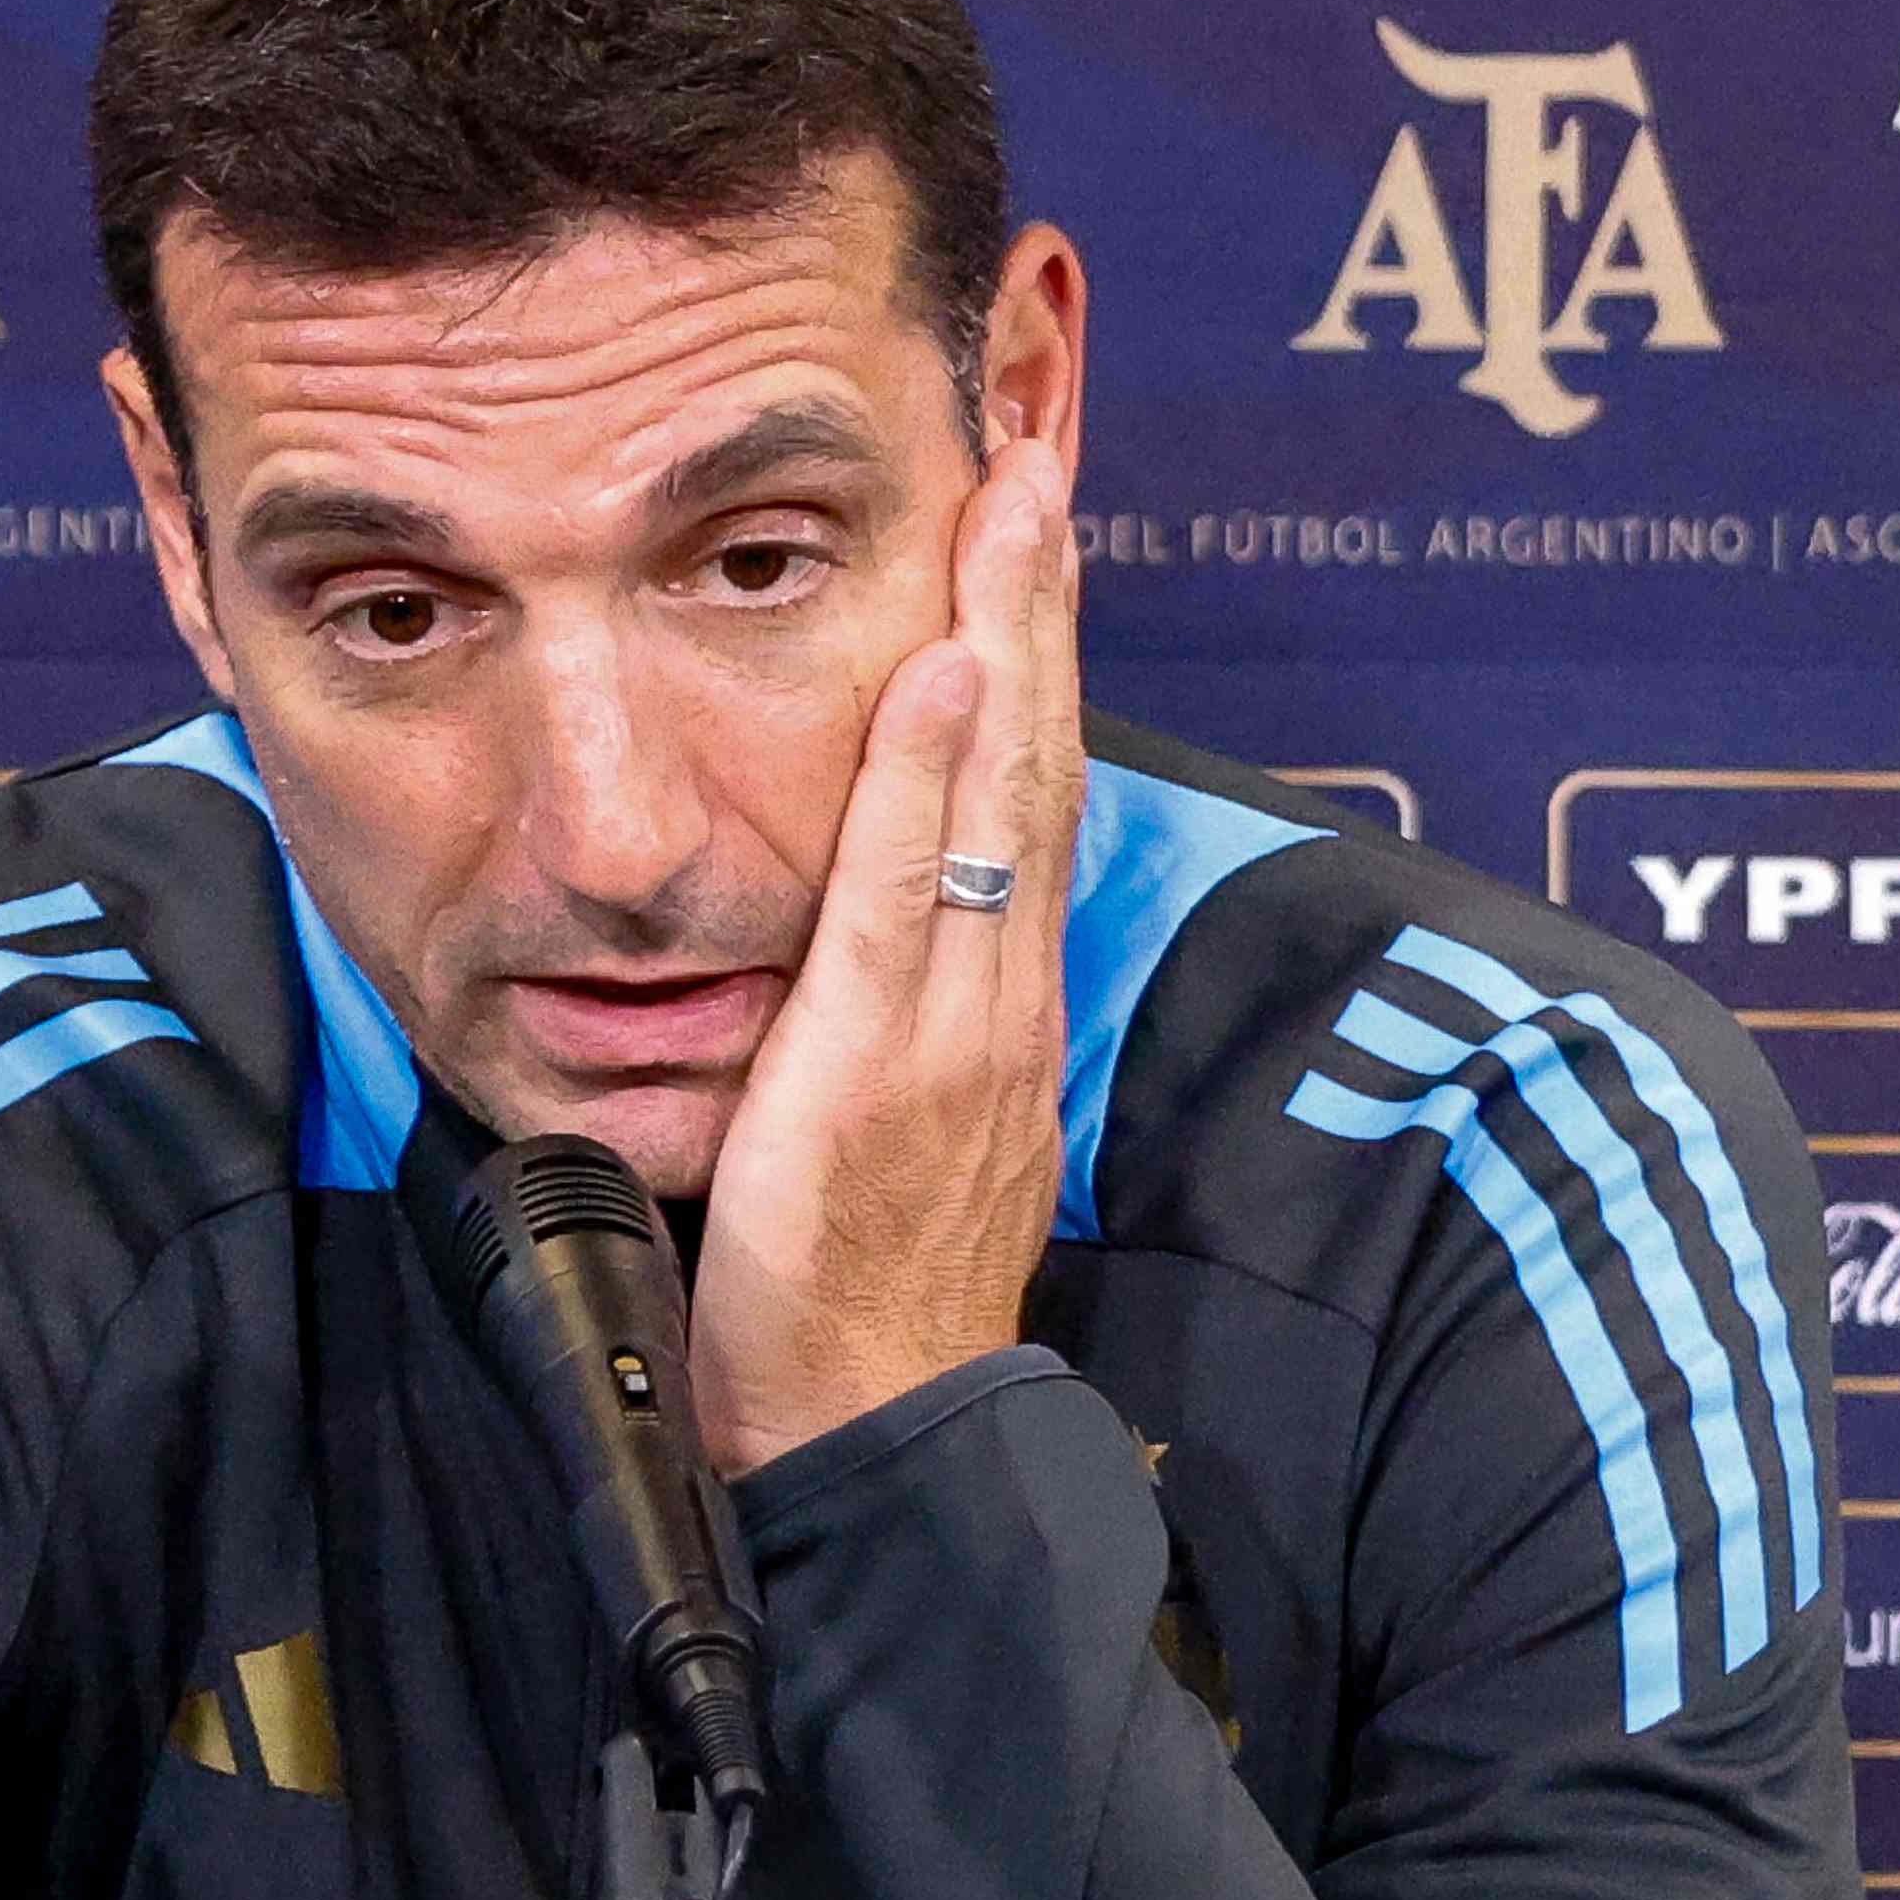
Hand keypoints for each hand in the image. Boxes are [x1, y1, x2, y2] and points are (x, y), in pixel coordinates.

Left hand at [688, 423, 1087, 1474]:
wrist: (874, 1438)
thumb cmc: (857, 1310)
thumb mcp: (886, 1140)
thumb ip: (891, 1035)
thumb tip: (868, 958)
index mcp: (996, 1012)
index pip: (1024, 807)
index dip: (1033, 669)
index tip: (1025, 544)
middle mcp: (1000, 999)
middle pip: (1038, 771)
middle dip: (1042, 612)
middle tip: (1037, 462)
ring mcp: (955, 1026)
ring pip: (998, 803)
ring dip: (1009, 641)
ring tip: (1009, 504)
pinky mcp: (883, 1065)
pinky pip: (911, 898)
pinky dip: (931, 780)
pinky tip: (944, 675)